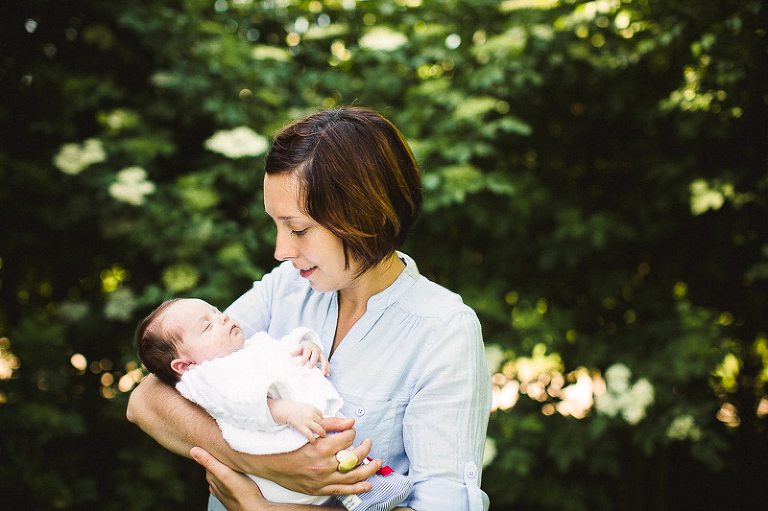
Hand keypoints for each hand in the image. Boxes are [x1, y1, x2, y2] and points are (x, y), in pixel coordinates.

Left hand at [191, 446, 267, 510]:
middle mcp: (215, 484)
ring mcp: (223, 489)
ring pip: (222, 473)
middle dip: (219, 457)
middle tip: (228, 446)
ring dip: (226, 466)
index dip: (213, 449)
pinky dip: (231, 474)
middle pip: (215, 465)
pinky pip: (229, 480)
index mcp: (211, 477)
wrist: (253, 509)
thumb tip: (192, 450)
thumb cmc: (241, 491)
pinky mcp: (232, 493)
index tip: (218, 440)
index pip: (208, 458)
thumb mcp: (225, 473)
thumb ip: (209, 462)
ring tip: (234, 457)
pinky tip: (238, 472)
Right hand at [248, 417, 381, 496]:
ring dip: (368, 469)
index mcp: (321, 448)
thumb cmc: (288, 444)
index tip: (352, 432)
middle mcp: (323, 466)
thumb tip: (351, 422)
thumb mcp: (308, 431)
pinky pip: (342, 490)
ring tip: (377, 462)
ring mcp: (321, 480)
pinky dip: (357, 489)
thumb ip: (330, 425)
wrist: (268, 462)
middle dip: (365, 448)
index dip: (352, 433)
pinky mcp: (318, 489)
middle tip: (369, 442)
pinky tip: (368, 485)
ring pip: (353, 476)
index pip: (348, 439)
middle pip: (354, 458)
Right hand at [283, 402, 325, 443]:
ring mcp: (307, 421)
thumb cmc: (295, 409)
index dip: (322, 421)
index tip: (321, 425)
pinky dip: (313, 439)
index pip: (322, 416)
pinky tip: (313, 442)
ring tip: (322, 436)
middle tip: (324, 432)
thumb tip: (317, 418)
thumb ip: (312, 412)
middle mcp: (312, 415)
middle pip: (322, 423)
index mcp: (313, 409)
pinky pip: (310, 435)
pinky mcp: (302, 427)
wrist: (286, 410)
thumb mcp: (306, 407)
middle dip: (324, 428)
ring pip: (319, 429)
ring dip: (322, 433)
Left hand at [291, 341, 329, 375]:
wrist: (311, 344)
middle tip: (310, 368)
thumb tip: (291, 354)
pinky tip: (327, 374)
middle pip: (315, 354)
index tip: (301, 364)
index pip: (306, 352)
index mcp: (309, 347)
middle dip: (313, 361)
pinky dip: (327, 368)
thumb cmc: (304, 348)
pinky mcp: (324, 358)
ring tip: (323, 373)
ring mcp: (321, 354)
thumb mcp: (300, 348)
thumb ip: (296, 351)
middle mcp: (316, 349)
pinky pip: (327, 363)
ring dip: (324, 366)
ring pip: (324, 359)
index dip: (304, 358)